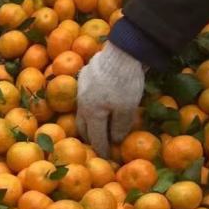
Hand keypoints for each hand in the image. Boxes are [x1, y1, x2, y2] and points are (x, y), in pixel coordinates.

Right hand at [76, 42, 144, 157]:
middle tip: (98, 145)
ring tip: (95, 126)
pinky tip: (97, 102)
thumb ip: (120, 127)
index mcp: (92, 114)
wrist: (122, 50)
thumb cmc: (125, 82)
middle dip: (90, 138)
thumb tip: (115, 140)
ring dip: (88, 121)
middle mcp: (82, 103)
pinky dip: (90, 105)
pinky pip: (84, 96)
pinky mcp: (85, 75)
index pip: (96, 138)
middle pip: (83, 126)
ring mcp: (81, 88)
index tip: (107, 158)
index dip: (102, 150)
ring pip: (82, 111)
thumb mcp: (127, 108)